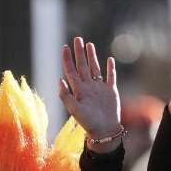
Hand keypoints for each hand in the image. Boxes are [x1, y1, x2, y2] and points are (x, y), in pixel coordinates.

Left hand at [58, 36, 120, 153]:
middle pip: (82, 66)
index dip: (68, 59)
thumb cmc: (88, 122)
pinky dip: (110, 68)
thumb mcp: (74, 110)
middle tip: (77, 39)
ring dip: (92, 57)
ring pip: (95, 68)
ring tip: (90, 45)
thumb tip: (59, 80)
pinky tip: (109, 60)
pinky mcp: (111, 91)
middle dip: (79, 52)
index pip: (71, 70)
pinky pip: (110, 77)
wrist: (104, 131)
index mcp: (78, 90)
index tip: (65, 47)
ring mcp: (99, 88)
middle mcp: (88, 86)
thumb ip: (66, 96)